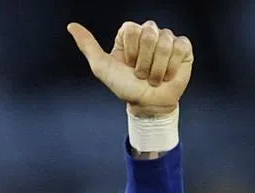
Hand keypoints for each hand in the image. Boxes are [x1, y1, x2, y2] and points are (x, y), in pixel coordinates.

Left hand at [67, 20, 192, 116]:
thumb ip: (87, 46)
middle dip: (144, 62)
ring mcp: (167, 39)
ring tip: (153, 78)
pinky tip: (167, 75)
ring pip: (165, 43)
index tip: (128, 66)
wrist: (147, 104)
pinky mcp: (183, 48)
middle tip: (141, 75)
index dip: (130, 52)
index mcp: (130, 34)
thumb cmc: (125, 86)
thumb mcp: (101, 67)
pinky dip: (172, 67)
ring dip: (157, 68)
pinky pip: (180, 48)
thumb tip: (71, 26)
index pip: (132, 30)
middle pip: (149, 35)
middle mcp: (149, 33)